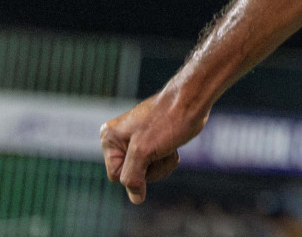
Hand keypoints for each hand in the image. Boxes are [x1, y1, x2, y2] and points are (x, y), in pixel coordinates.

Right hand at [100, 88, 207, 203]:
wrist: (192, 101)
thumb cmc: (168, 121)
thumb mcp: (143, 152)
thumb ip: (133, 177)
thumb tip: (136, 199)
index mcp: (109, 138)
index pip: (117, 176)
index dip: (135, 172)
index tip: (147, 154)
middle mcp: (119, 139)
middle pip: (132, 175)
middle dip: (151, 168)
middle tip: (160, 147)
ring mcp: (137, 142)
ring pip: (146, 173)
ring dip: (162, 165)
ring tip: (168, 145)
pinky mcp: (152, 143)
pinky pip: (156, 165)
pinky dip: (167, 160)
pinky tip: (173, 146)